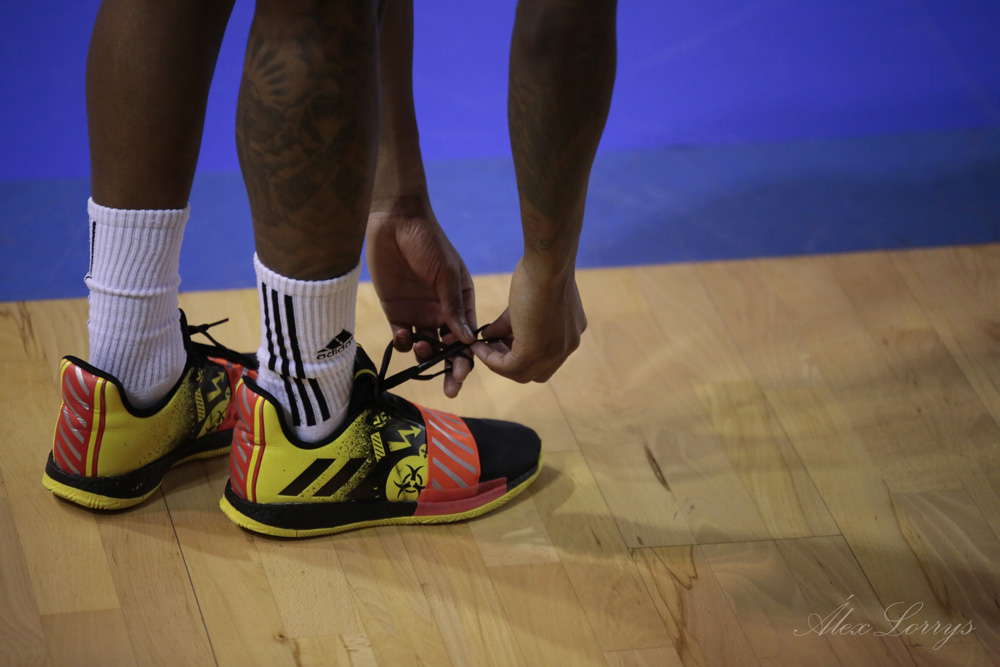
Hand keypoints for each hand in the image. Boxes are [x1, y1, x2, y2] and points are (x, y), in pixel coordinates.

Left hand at [366, 201, 476, 396]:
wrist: (395, 221)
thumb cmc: (429, 242)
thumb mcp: (447, 275)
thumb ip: (454, 308)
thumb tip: (469, 341)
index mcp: (461, 302)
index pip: (468, 337)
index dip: (468, 358)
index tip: (463, 373)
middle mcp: (441, 311)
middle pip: (448, 348)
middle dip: (449, 369)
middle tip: (450, 388)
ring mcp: (418, 312)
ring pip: (425, 346)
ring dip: (426, 354)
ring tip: (423, 345)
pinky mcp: (395, 310)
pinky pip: (401, 336)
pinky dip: (403, 342)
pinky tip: (404, 336)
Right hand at [472, 258, 585, 382]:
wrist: (547, 266)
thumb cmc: (540, 272)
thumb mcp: (525, 301)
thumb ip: (509, 322)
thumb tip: (490, 336)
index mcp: (570, 332)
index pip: (546, 356)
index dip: (522, 351)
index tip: (500, 341)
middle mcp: (567, 346)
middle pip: (536, 371)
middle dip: (510, 362)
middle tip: (490, 346)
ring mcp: (553, 352)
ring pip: (522, 373)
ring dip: (497, 362)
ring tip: (481, 347)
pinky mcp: (535, 352)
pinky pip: (508, 367)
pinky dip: (490, 360)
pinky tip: (478, 346)